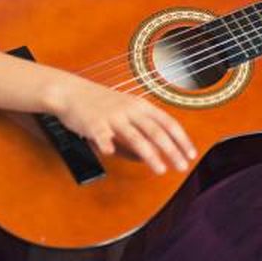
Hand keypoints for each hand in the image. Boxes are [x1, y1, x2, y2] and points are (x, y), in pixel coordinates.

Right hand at [47, 76, 196, 175]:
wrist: (70, 91)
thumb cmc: (99, 103)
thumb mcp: (125, 110)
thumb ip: (140, 129)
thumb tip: (151, 155)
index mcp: (139, 105)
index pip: (167, 122)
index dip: (181, 138)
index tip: (191, 154)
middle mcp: (129, 109)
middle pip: (155, 131)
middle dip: (171, 150)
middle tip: (182, 167)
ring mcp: (111, 116)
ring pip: (134, 136)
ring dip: (150, 154)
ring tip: (160, 169)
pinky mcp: (93, 122)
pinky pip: (101, 134)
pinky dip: (106, 143)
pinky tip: (109, 153)